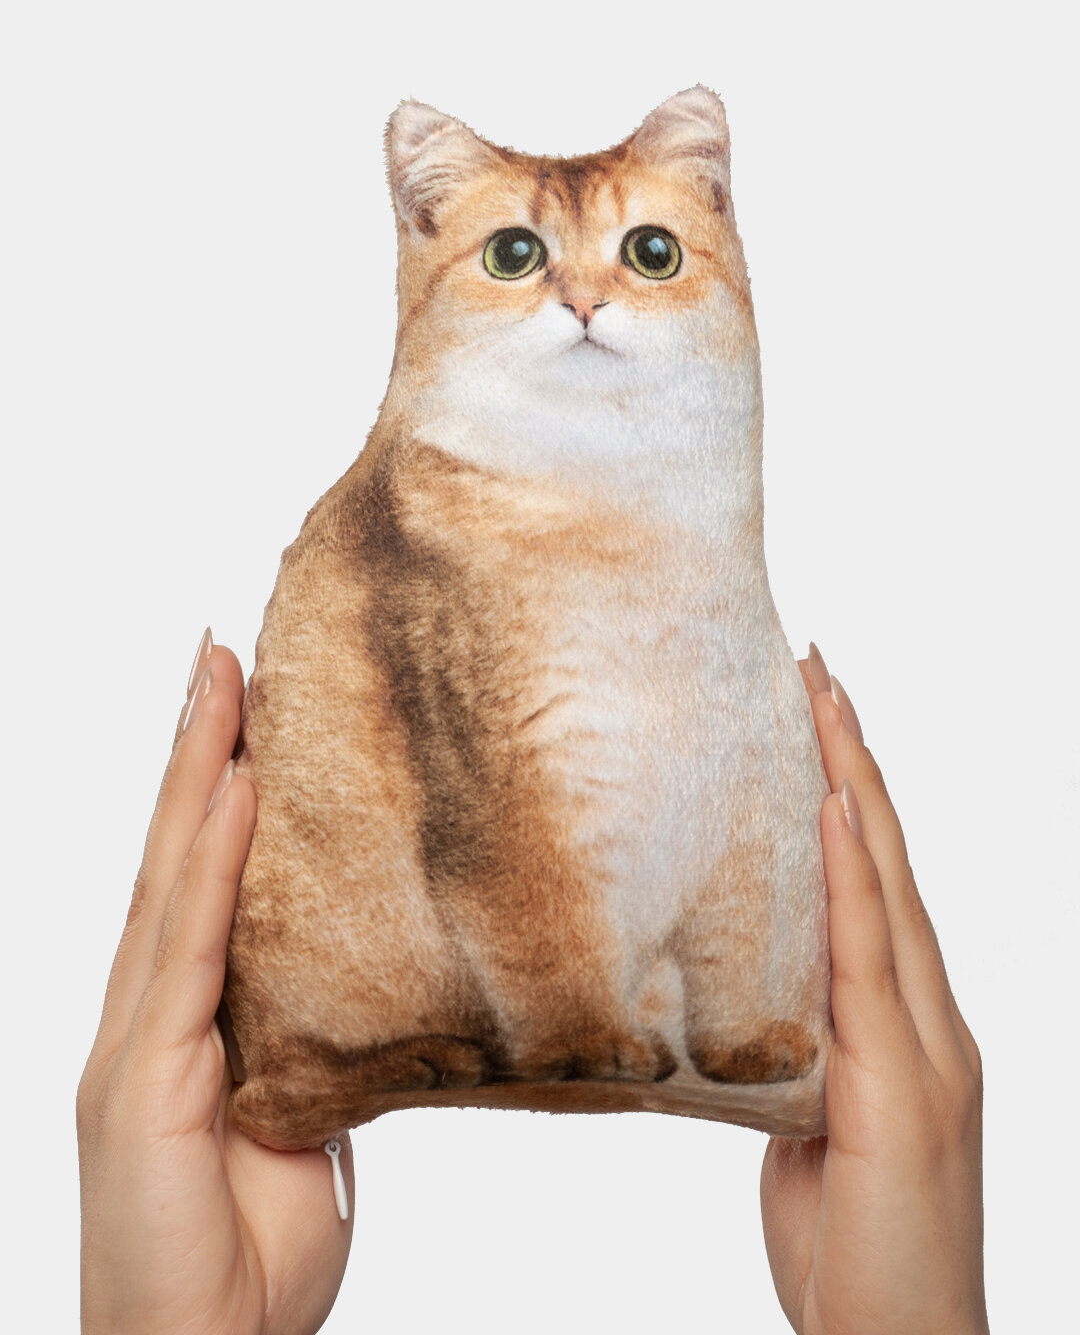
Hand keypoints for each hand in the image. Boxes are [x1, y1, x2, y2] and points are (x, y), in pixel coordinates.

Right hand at [78, 631, 353, 1334]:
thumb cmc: (249, 1253)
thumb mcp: (301, 1119)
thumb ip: (313, 1043)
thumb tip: (363, 983)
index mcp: (186, 1021)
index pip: (200, 879)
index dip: (212, 787)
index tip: (245, 702)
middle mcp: (148, 1015)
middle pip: (174, 856)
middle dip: (196, 750)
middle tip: (224, 650)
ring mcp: (135, 1043)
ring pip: (170, 880)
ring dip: (197, 774)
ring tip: (223, 680)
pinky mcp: (140, 1082)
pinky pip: (188, 951)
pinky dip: (208, 864)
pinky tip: (231, 791)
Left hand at [760, 645, 987, 1334]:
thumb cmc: (854, 1252)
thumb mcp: (811, 1131)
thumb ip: (797, 1060)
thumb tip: (748, 1014)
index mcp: (904, 1028)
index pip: (874, 887)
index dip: (849, 797)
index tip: (817, 715)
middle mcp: (927, 1023)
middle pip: (887, 865)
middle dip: (852, 762)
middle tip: (818, 670)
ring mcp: (925, 1051)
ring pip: (887, 891)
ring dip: (852, 790)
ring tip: (824, 702)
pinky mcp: (906, 1088)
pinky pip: (871, 959)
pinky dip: (855, 879)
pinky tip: (834, 814)